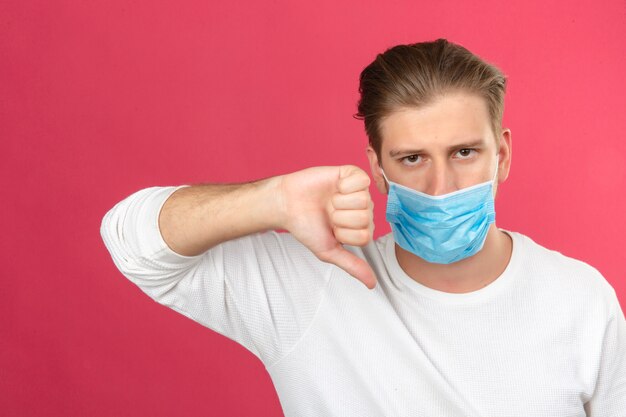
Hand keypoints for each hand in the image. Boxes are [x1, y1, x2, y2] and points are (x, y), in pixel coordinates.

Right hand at [279, 165, 376, 288]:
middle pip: (365, 217)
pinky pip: (361, 180)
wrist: (287, 204)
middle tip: (329, 214)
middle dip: (340, 218)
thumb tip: (372, 284)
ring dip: (340, 202)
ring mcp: (359, 191)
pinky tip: (335, 187)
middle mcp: (363, 209)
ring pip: (364, 200)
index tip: (331, 229)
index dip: (344, 233)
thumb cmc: (307, 227)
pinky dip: (344, 185)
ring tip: (329, 201)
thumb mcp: (328, 251)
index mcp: (360, 227)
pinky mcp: (351, 174)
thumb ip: (352, 265)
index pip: (365, 235)